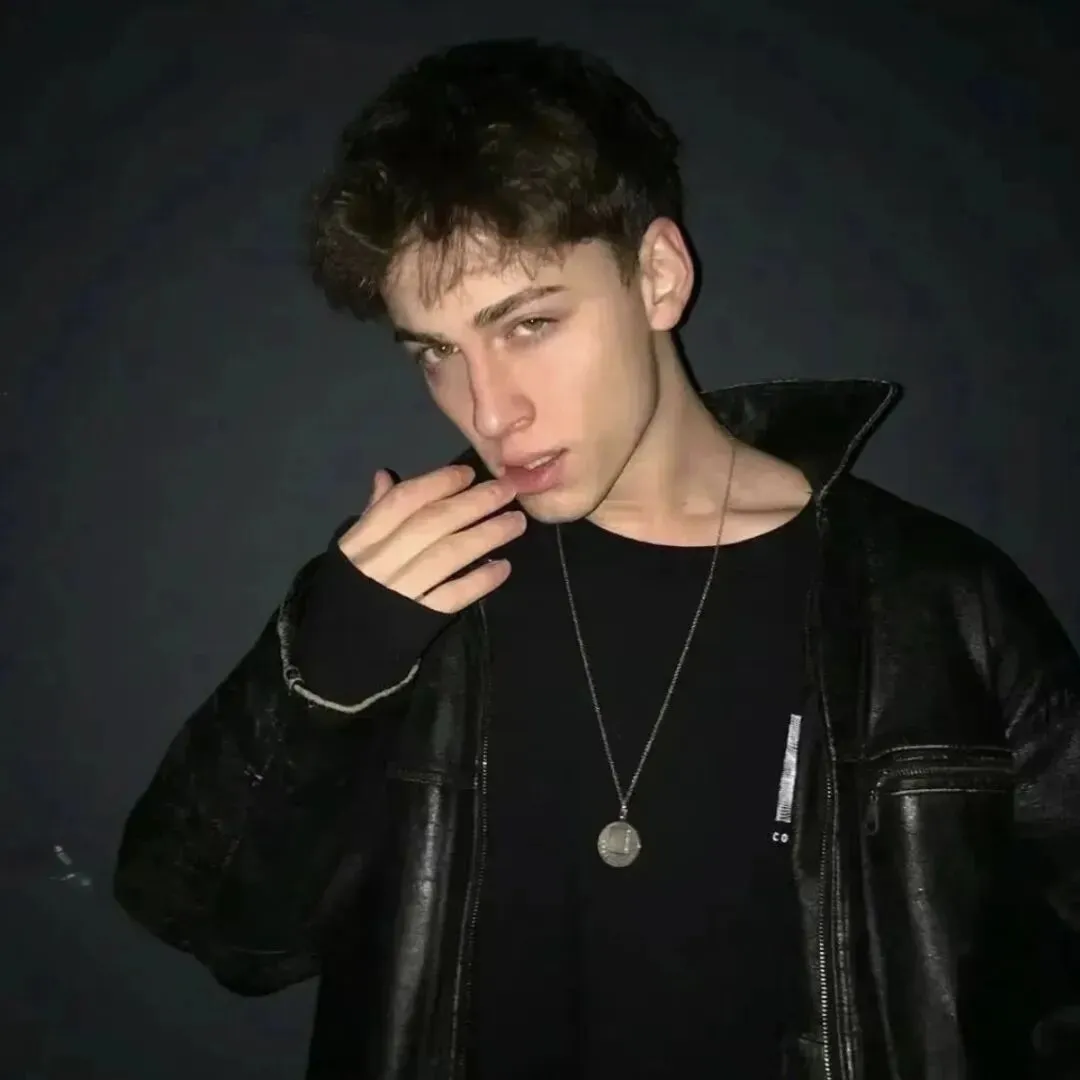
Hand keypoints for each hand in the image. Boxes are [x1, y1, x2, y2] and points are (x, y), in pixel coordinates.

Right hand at [337, 465, 524, 613]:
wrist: (338, 651)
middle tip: (507, 490)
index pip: (402, 502)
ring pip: (447, 555)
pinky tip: (503, 567)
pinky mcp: (418, 621)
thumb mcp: (351, 551)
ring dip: (486, 535)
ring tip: (516, 523)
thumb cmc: (348, 592)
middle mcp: (381, 562)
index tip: (469, 474)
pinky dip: (480, 581)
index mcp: (361, 540)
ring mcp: (401, 592)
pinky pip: (453, 596)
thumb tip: (385, 476)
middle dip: (474, 503)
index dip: (438, 484)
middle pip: (432, 523)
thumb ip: (373, 514)